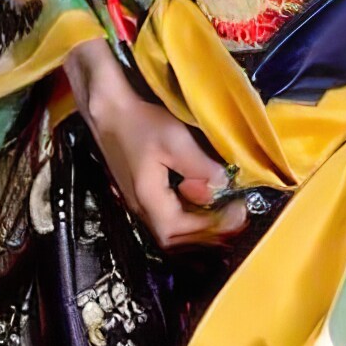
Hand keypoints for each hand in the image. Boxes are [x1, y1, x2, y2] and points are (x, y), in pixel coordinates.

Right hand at [65, 40, 248, 248]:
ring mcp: (139, 200)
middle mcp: (141, 207)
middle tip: (237, 216)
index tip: (237, 212)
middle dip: (208, 232)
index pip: (180, 231)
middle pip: (175, 238)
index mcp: (148, 199)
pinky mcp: (141, 190)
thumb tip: (223, 185)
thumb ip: (199, 166)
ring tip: (226, 211)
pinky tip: (205, 200)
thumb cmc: (140, 121)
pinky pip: (168, 214)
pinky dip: (189, 215)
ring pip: (171, 228)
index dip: (210, 227)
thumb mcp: (175, 139)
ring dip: (199, 225)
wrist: (108, 108)